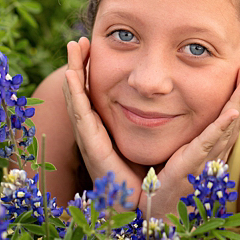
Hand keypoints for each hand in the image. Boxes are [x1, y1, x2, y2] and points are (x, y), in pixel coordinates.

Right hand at [63, 37, 143, 204]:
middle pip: (82, 92)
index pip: (95, 92)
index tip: (90, 43)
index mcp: (107, 126)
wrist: (144, 199)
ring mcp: (92, 138)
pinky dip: (75, 95)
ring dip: (72, 74)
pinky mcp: (93, 147)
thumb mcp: (152, 132)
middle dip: (76, 65)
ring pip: (78, 100)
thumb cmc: (148, 168)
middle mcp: (96, 131)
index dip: (90, 69)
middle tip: (74, 41)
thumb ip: (156, 113)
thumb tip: (168, 88)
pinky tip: (71, 77)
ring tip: (71, 50)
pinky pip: (82, 116)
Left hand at [143, 64, 239, 219]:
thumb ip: (192, 140)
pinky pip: (210, 141)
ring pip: (229, 124)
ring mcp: (208, 158)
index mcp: (215, 149)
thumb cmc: (169, 185)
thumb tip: (189, 118)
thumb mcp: (185, 157)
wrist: (160, 212)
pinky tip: (232, 111)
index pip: (232, 117)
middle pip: (236, 116)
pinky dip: (222, 125)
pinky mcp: (193, 162)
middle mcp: (217, 152)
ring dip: (239, 100)